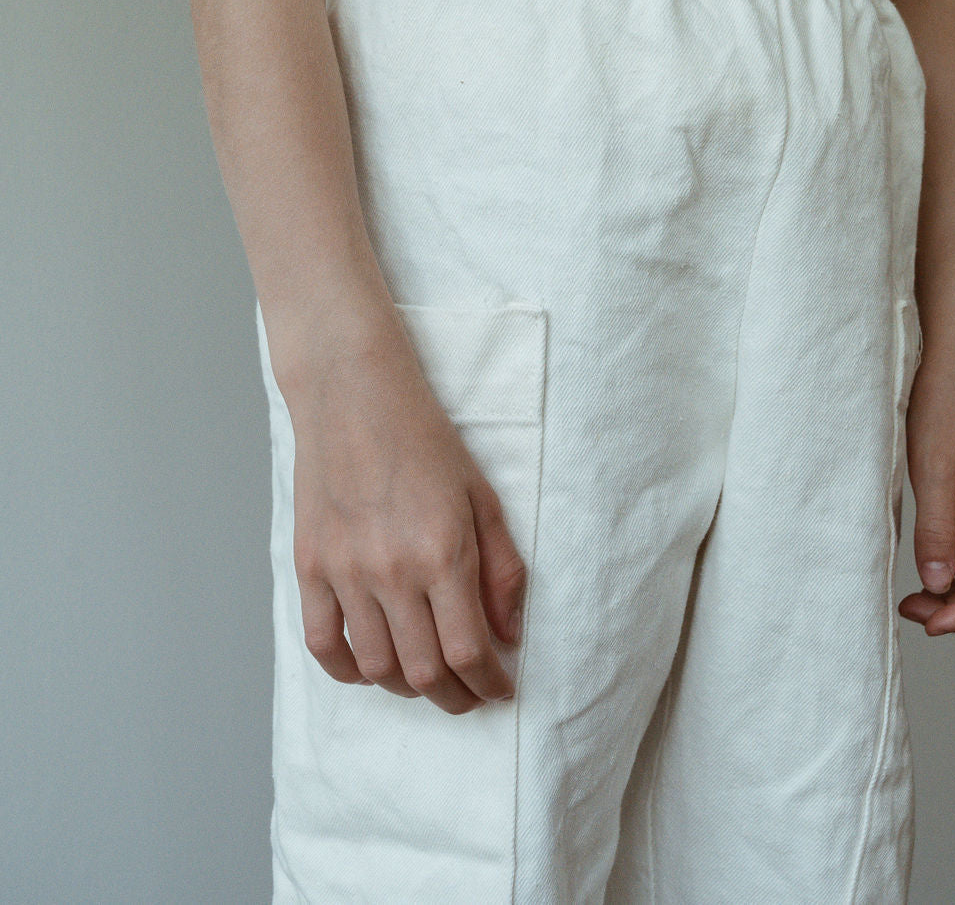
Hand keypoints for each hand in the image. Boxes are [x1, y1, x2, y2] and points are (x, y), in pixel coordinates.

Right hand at [278, 308, 527, 713]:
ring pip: (376, 667)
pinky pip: (322, 644)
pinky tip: (370, 668)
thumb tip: (507, 635)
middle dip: (456, 697)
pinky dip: (347, 671)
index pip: (469, 652)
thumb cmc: (424, 437)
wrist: (353, 394)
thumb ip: (501, 569)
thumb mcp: (481, 495)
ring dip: (407, 688)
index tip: (500, 689)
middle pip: (424, 672)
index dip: (489, 684)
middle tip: (471, 695)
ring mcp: (345, 571)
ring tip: (428, 680)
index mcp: (443, 552)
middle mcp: (392, 571)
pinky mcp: (309, 565)